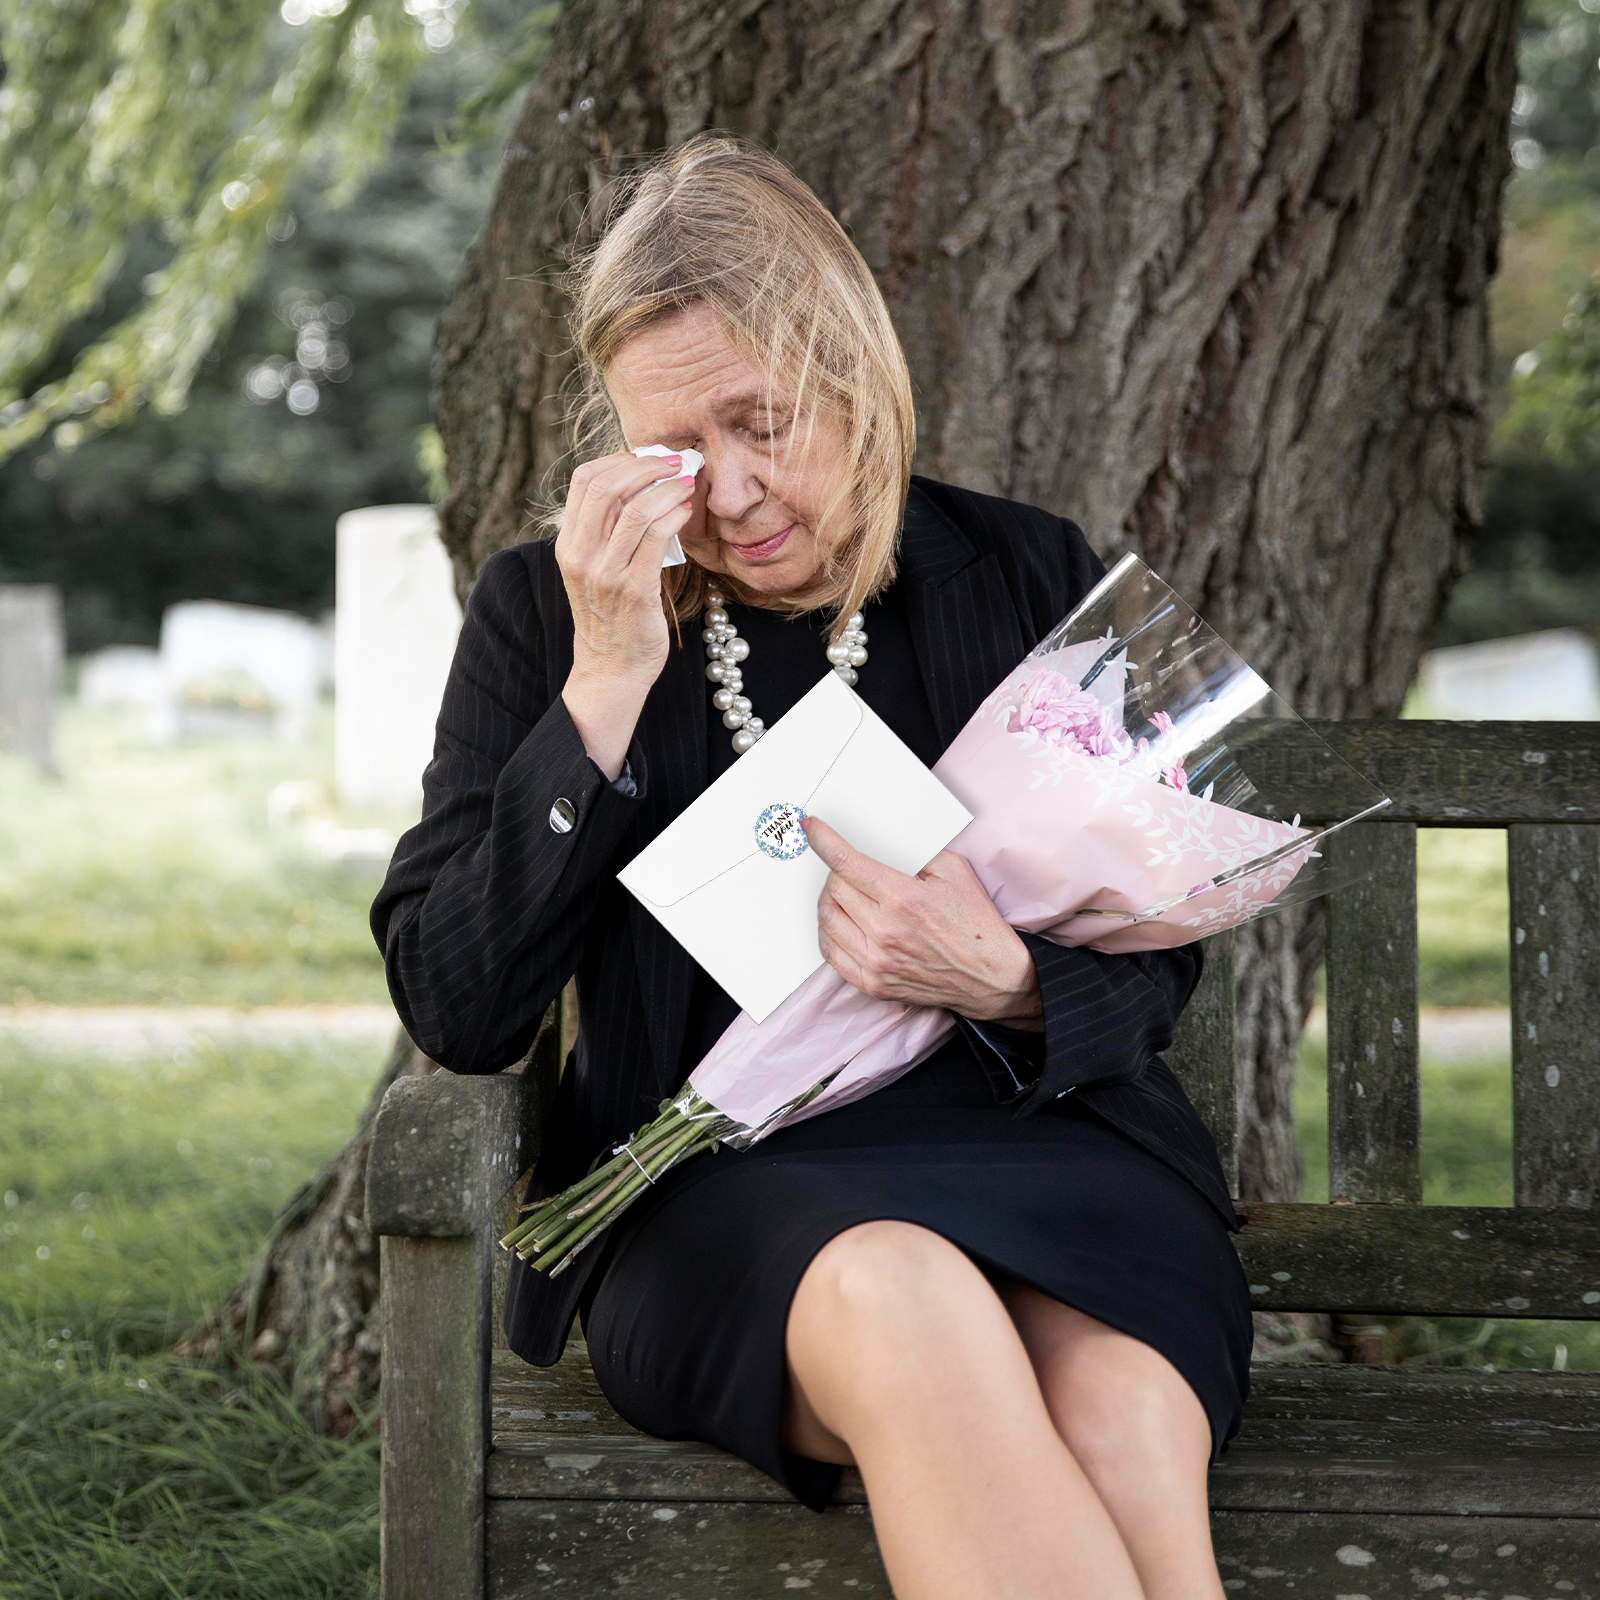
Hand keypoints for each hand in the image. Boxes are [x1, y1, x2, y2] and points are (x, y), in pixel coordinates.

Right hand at [555, 451, 697, 776]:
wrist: (612, 667)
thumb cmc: (611, 614)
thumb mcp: (596, 568)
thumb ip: (608, 531)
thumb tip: (643, 485)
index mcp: (567, 544)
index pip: (584, 481)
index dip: (619, 459)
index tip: (648, 458)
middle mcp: (580, 555)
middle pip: (606, 485)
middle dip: (646, 465)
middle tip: (674, 462)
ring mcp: (605, 573)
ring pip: (636, 508)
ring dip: (668, 488)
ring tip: (688, 483)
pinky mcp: (634, 589)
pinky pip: (656, 537)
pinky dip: (675, 514)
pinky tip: (687, 511)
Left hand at [804, 815, 1042, 1027]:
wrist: (992, 977)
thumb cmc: (975, 922)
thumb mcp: (953, 870)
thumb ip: (913, 849)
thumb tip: (877, 836)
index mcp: (903, 898)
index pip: (846, 862)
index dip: (824, 840)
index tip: (812, 828)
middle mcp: (884, 931)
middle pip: (833, 888)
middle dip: (835, 870)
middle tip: (847, 867)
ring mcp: (876, 961)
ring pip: (826, 919)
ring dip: (829, 899)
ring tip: (844, 892)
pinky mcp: (872, 984)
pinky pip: (830, 953)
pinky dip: (828, 931)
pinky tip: (839, 921)